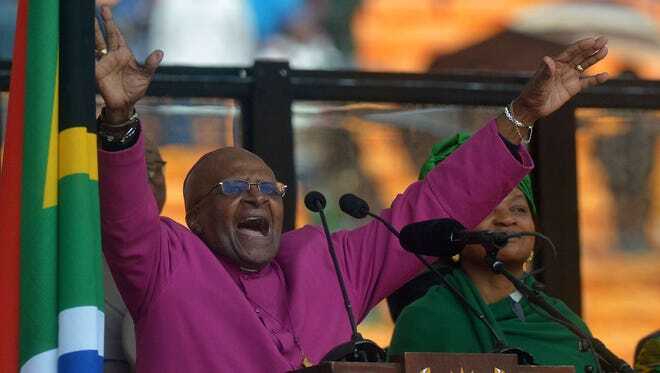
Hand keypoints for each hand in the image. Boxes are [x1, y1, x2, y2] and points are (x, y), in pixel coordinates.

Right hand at [95, 6, 162, 124]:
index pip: (116, 34)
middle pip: (104, 35)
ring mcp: (103, 62)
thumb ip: (150, 64)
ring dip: (91, 33)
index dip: (111, 23)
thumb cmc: (135, 89)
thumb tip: (160, 52)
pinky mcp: (96, 71)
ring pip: (95, 44)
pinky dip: (85, 52)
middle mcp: (112, 55)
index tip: (106, 10)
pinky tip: (81, 42)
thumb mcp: (145, 75)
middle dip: (100, 23)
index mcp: (123, 53)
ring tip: (85, 21)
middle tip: (97, 8)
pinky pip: (90, 60)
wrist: (125, 104)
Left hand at [513, 36, 608, 123]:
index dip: (582, 45)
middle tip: (604, 40)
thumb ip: (545, 72)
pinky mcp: (573, 88)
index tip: (593, 41)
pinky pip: (587, 82)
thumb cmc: (533, 93)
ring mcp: (569, 77)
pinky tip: (605, 76)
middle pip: (580, 55)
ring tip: (605, 51)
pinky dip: (596, 79)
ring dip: (595, 58)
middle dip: (592, 48)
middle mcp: (564, 68)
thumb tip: (547, 59)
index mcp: (555, 63)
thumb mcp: (539, 83)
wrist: (532, 108)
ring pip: (585, 65)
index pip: (571, 52)